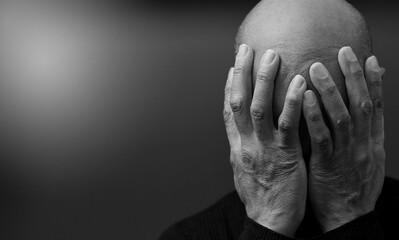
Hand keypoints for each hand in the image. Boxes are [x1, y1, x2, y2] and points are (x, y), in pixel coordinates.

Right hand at [223, 44, 306, 236]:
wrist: (268, 220)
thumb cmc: (260, 196)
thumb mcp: (245, 170)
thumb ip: (244, 148)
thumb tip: (243, 134)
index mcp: (237, 147)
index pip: (228, 112)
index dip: (228, 87)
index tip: (231, 69)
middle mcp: (245, 144)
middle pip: (238, 102)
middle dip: (240, 74)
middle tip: (245, 50)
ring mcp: (263, 148)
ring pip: (258, 108)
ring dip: (264, 80)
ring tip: (271, 56)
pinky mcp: (284, 155)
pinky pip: (287, 124)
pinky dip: (290, 102)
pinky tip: (298, 84)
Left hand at [302, 46, 384, 231]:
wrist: (347, 219)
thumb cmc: (351, 188)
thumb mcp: (365, 160)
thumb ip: (362, 137)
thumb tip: (358, 115)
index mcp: (372, 144)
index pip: (377, 108)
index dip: (375, 83)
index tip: (369, 60)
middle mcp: (363, 146)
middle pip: (362, 105)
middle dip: (353, 77)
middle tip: (344, 52)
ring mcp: (346, 155)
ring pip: (342, 117)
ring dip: (330, 91)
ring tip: (316, 68)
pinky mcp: (327, 165)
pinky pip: (321, 137)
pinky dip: (314, 116)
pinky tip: (305, 98)